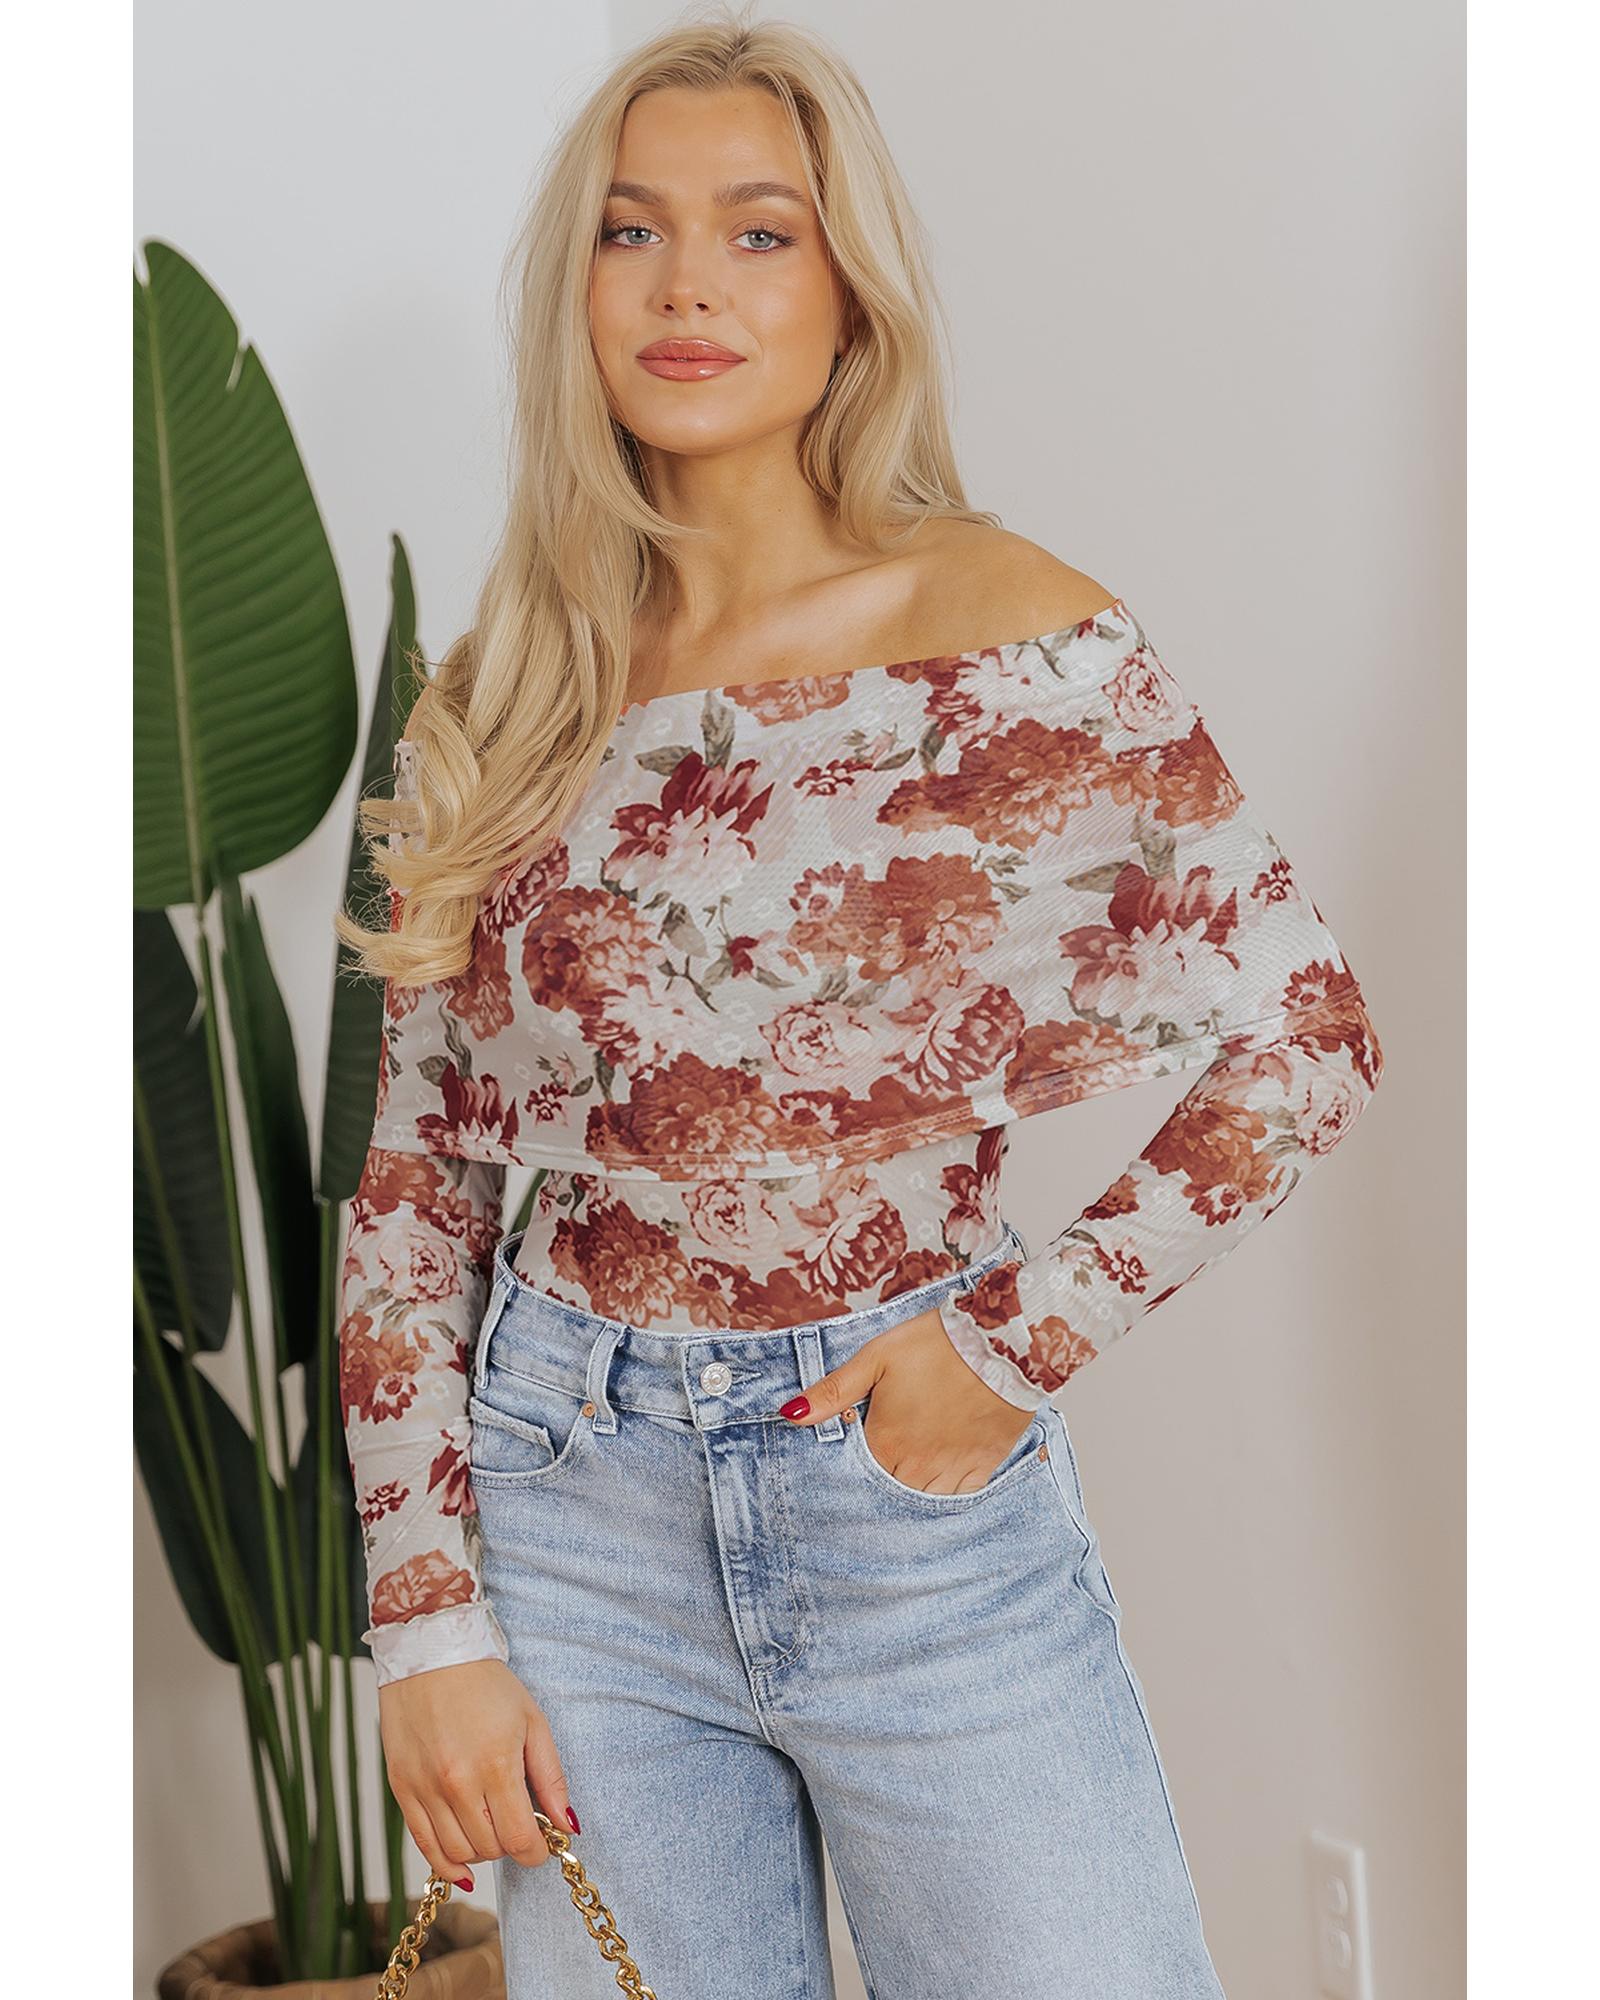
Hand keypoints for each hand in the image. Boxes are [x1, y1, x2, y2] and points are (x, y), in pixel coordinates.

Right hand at [378, 1656, 578, 1887]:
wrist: (431, 1654)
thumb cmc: (485, 1684)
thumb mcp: (531, 1721)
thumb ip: (551, 1778)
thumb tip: (566, 1826)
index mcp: (496, 1765)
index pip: (520, 1840)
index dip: (537, 1851)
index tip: (542, 1843)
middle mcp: (458, 1784)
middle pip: (491, 1848)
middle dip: (511, 1844)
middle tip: (517, 1823)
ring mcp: (426, 1789)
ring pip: (459, 1853)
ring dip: (482, 1851)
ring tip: (491, 1826)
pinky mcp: (402, 1789)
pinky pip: (424, 1846)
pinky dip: (446, 1864)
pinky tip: (463, 1863)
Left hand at [779, 1301, 1037, 1492]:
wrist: (1001, 1344)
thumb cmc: (935, 1345)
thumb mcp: (877, 1358)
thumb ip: (833, 1391)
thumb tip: (789, 1415)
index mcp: (886, 1442)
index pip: (856, 1478)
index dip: (850, 1475)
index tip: (847, 1472)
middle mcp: (916, 1467)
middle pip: (888, 1494)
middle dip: (879, 1488)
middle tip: (879, 1470)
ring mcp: (952, 1470)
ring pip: (922, 1501)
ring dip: (910, 1493)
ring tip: (905, 1476)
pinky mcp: (984, 1467)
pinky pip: (959, 1499)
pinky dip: (946, 1494)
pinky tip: (940, 1479)